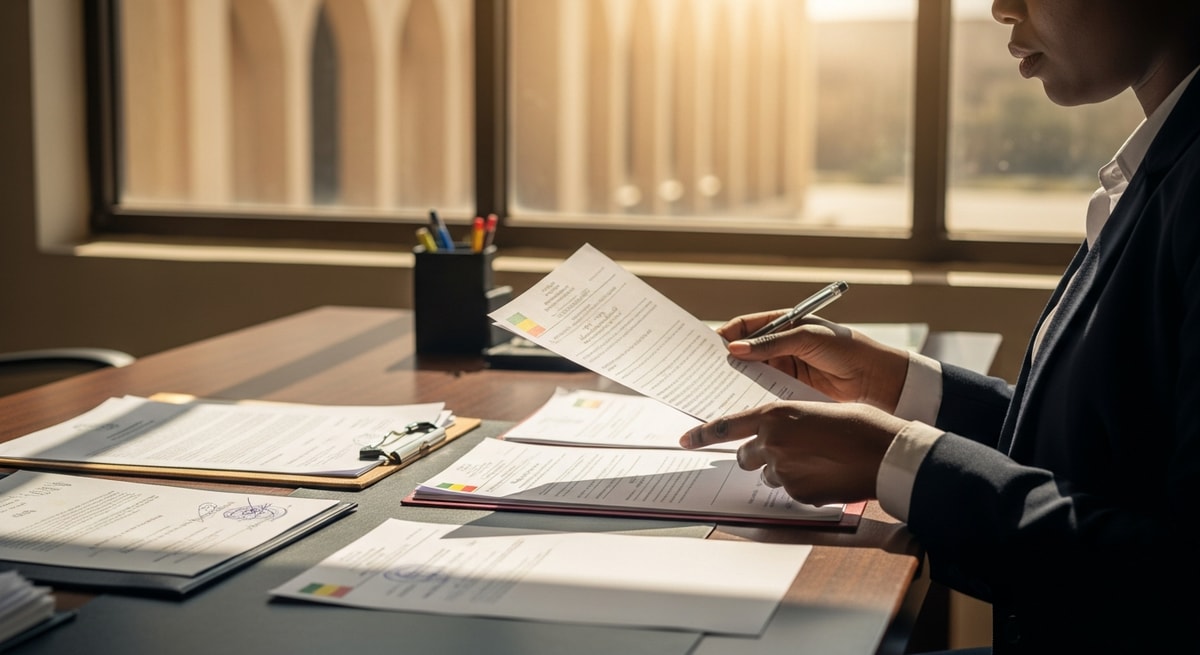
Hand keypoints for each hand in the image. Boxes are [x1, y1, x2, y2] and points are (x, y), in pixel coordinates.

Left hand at [679, 401, 907, 505]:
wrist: (886, 453)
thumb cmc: (861, 424)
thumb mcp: (818, 409)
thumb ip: (791, 421)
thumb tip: (781, 432)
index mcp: (776, 413)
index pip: (727, 425)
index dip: (703, 434)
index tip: (685, 440)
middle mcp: (773, 440)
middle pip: (745, 455)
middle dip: (759, 455)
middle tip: (786, 451)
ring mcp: (784, 469)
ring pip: (768, 474)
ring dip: (783, 470)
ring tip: (817, 461)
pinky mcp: (798, 492)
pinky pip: (790, 490)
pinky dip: (802, 485)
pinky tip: (826, 476)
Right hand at [716, 314, 909, 412]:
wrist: (878, 380)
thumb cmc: (847, 349)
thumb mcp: (808, 338)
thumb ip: (772, 343)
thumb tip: (735, 349)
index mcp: (784, 323)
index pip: (746, 326)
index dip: (726, 335)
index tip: (707, 348)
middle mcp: (781, 345)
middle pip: (744, 351)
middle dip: (725, 360)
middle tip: (704, 372)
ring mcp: (785, 368)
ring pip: (752, 372)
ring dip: (736, 379)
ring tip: (715, 389)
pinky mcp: (791, 389)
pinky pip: (765, 390)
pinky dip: (751, 395)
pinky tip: (740, 402)